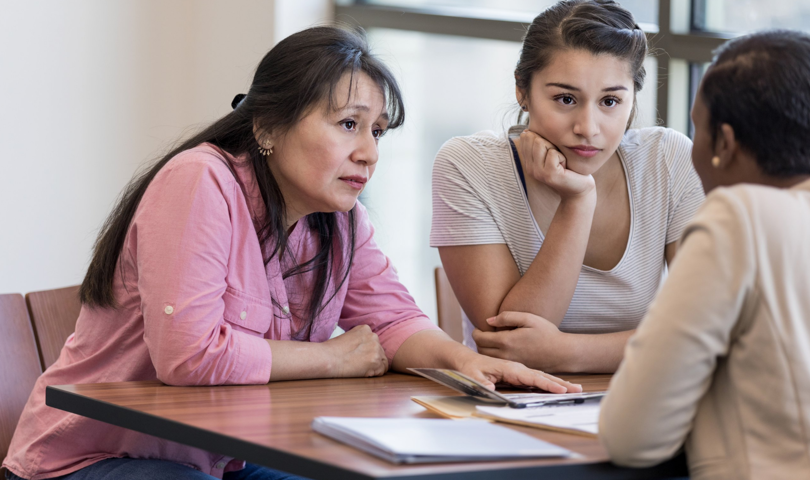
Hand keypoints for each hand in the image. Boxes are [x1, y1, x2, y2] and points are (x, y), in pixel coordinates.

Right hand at [324, 325, 387, 377]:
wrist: (327, 358)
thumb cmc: (332, 350)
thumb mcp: (348, 337)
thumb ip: (359, 340)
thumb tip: (365, 350)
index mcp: (365, 329)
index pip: (373, 342)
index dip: (366, 352)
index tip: (357, 357)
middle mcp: (373, 336)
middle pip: (379, 351)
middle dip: (371, 359)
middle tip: (357, 364)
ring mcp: (376, 348)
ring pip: (382, 361)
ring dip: (373, 367)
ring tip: (358, 367)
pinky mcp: (376, 360)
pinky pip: (382, 370)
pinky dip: (374, 374)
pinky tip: (362, 372)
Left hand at [454, 350, 581, 393]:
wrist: (467, 359)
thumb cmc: (470, 366)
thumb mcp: (472, 375)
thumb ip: (481, 383)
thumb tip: (491, 390)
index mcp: (510, 368)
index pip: (531, 377)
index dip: (546, 384)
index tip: (560, 390)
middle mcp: (517, 368)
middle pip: (541, 377)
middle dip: (559, 384)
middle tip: (577, 390)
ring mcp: (519, 371)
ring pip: (541, 378)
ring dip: (558, 383)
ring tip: (576, 390)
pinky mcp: (518, 375)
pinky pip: (536, 380)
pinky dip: (549, 384)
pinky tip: (559, 389)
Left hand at [473, 311, 568, 371]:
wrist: (562, 353)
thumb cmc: (547, 333)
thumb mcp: (528, 318)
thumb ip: (507, 317)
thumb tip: (488, 320)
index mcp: (506, 341)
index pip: (480, 338)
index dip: (476, 332)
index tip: (478, 328)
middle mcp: (506, 354)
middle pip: (481, 349)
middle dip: (479, 341)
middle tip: (482, 334)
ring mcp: (510, 363)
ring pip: (488, 358)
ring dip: (485, 350)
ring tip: (490, 341)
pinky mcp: (516, 368)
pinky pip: (498, 363)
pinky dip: (493, 357)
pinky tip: (500, 349)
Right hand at [518, 129, 594, 199]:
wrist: (578, 188)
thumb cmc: (567, 168)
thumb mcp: (551, 153)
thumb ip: (540, 143)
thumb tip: (527, 130)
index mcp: (528, 162)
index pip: (526, 137)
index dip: (541, 137)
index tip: (550, 151)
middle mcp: (529, 168)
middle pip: (533, 138)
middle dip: (549, 143)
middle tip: (557, 157)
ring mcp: (538, 172)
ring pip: (541, 143)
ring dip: (555, 149)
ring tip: (560, 161)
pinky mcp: (548, 175)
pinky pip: (553, 153)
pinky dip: (562, 157)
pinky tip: (564, 166)